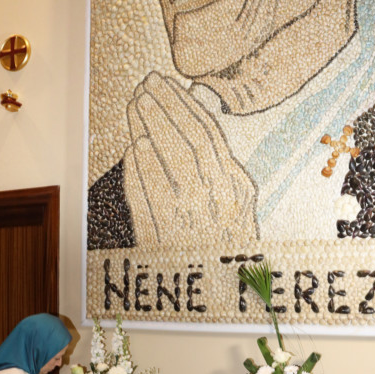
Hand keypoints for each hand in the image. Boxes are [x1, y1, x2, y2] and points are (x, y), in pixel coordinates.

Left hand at [123, 71, 258, 247]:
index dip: (183, 104)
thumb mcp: (241, 203)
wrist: (224, 290)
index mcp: (235, 188)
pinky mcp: (160, 236)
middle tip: (147, 83)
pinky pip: (144, 194)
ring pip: (161, 161)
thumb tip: (199, 133)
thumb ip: (225, 171)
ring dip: (145, 127)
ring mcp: (185, 218)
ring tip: (136, 103)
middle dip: (163, 105)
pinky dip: (136, 167)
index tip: (167, 83)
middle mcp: (212, 199)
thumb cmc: (232, 243)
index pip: (206, 134)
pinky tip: (133, 147)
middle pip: (183, 140)